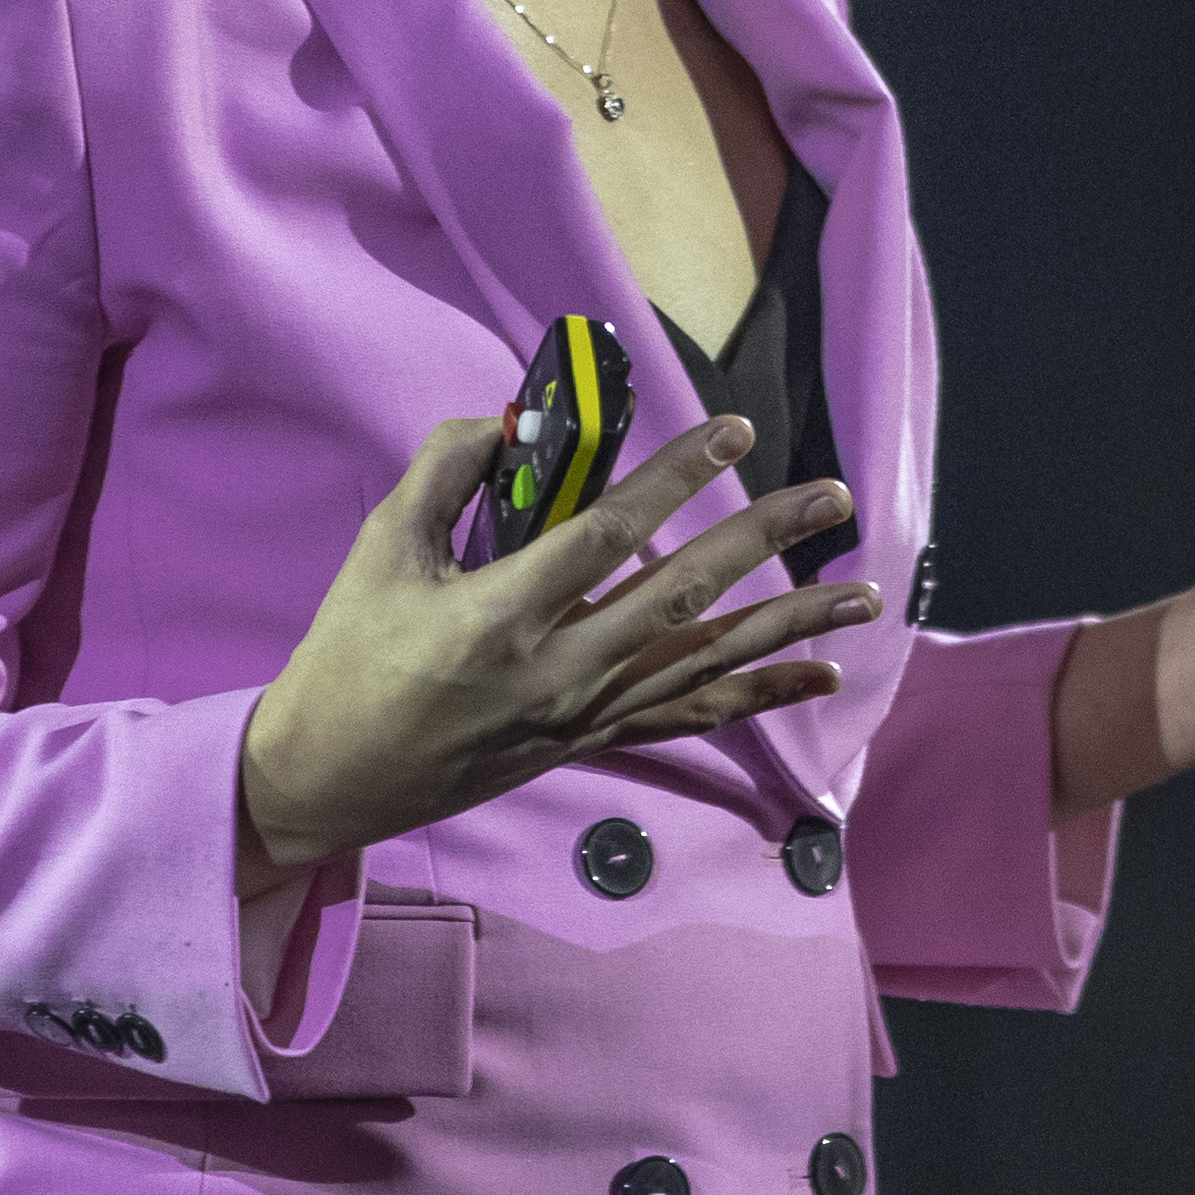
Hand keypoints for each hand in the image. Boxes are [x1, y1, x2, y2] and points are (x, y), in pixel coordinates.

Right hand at [239, 413, 885, 878]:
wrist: (329, 777)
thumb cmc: (347, 656)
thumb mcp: (379, 548)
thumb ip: (445, 469)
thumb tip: (515, 417)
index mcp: (500, 616)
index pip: (610, 536)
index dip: (677, 479)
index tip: (735, 433)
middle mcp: (556, 673)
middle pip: (681, 598)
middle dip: (765, 543)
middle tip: (834, 497)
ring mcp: (580, 716)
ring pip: (704, 665)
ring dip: (791, 627)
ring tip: (865, 593)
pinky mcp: (588, 743)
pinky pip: (690, 717)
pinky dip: (760, 696)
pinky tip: (820, 677)